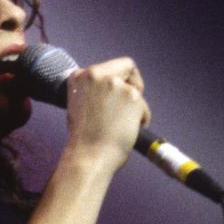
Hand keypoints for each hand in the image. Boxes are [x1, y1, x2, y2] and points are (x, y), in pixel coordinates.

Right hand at [63, 57, 150, 173]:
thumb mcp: (79, 105)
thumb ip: (93, 92)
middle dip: (132, 84)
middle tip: (129, 106)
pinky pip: (144, 105)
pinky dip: (141, 118)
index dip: (117, 81)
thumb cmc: (84, 139)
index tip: (116, 96)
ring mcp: (115, 84)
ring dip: (135, 106)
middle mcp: (96, 74)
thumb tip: (111, 92)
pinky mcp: (131, 96)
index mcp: (80, 76)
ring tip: (123, 125)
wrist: (89, 157)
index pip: (108, 67)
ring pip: (136, 88)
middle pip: (126, 66)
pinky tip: (129, 130)